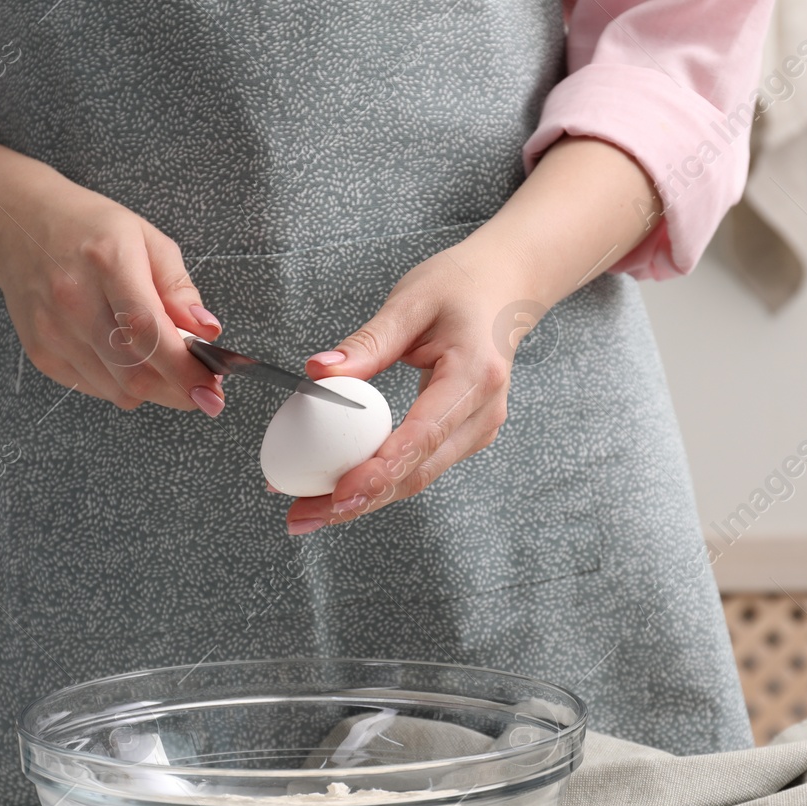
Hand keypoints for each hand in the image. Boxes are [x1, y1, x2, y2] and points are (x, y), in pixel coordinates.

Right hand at [0, 169, 223, 411]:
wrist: (18, 227)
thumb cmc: (90, 230)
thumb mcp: (147, 239)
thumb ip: (179, 288)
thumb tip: (208, 332)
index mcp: (108, 262)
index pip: (150, 331)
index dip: (184, 370)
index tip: (212, 390)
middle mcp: (74, 299)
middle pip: (135, 372)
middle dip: (178, 391)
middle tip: (202, 389)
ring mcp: (53, 330)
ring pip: (118, 389)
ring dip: (153, 389)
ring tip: (165, 365)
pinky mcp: (41, 352)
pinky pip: (95, 388)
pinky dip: (122, 385)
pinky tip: (126, 358)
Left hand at [281, 136, 659, 532]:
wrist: (505, 289)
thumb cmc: (461, 287)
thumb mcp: (410, 301)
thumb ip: (366, 343)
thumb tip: (318, 372)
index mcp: (474, 376)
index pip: (422, 436)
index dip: (379, 471)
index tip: (336, 492)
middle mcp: (483, 413)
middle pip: (417, 473)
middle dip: (357, 502)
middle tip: (302, 516)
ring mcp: (478, 430)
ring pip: (416, 479)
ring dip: (363, 499)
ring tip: (308, 511)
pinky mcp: (465, 436)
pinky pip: (419, 468)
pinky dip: (378, 481)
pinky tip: (337, 489)